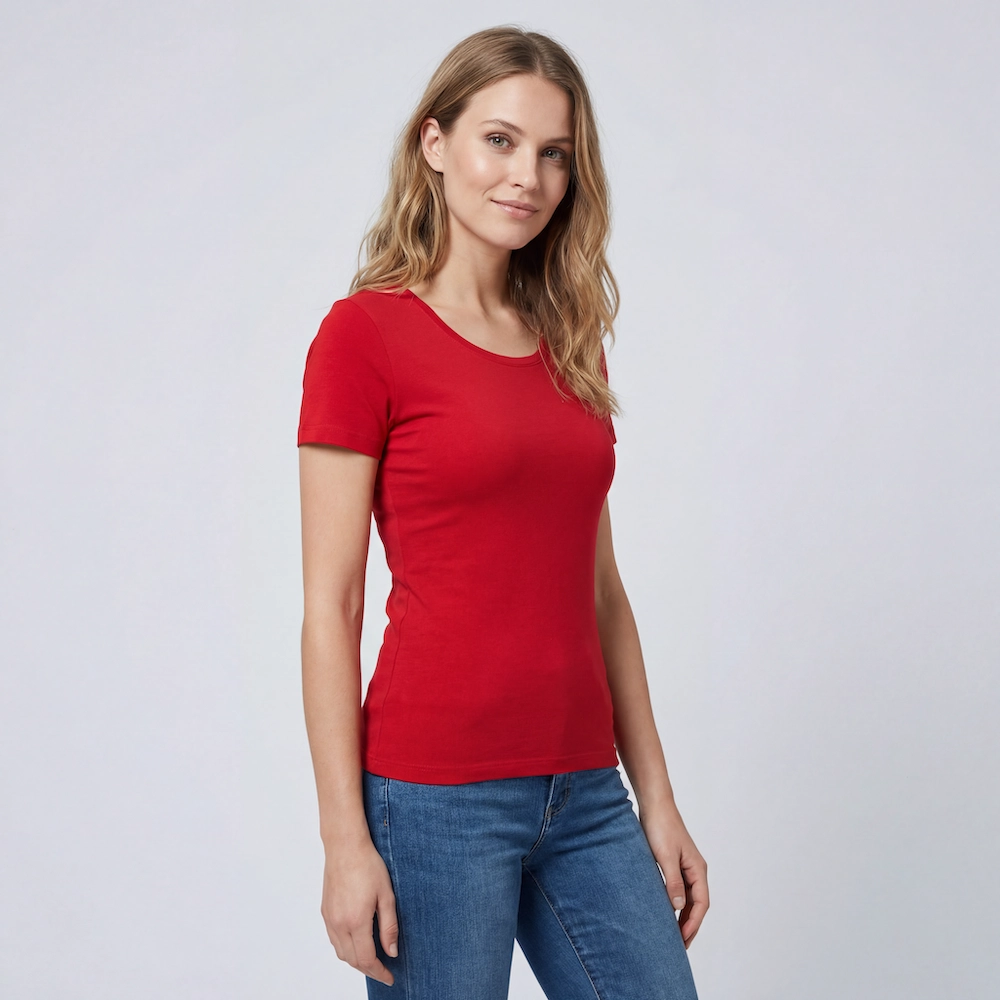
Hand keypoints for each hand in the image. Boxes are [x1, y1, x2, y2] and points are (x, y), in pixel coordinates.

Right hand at [321, 837, 399, 985]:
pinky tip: (357, 942)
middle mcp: (339, 924)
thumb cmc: (368, 865)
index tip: (390, 977)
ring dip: (356, 960)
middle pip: (352, 960)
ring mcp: (329, 919)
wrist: (345, 846)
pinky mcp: (325, 912)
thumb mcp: (386, 895)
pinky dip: (345, 948)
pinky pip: (334, 940)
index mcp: (356, 921)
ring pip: (341, 952)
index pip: (367, 959)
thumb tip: (391, 952)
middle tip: (384, 970)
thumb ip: (389, 926)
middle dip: (369, 969)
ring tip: (372, 959)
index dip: (379, 972)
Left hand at [638, 801, 708, 948]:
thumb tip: (678, 908)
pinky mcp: (674, 862)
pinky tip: (665, 911)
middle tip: (680, 946)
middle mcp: (694, 869)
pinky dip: (675, 903)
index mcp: (697, 869)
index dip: (693, 923)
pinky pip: (678, 888)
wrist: (654, 804)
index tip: (683, 940)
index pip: (701, 903)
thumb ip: (672, 882)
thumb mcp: (665, 856)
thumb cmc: (660, 826)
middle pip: (697, 904)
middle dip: (690, 925)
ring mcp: (685, 866)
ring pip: (688, 898)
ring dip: (683, 916)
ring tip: (673, 934)